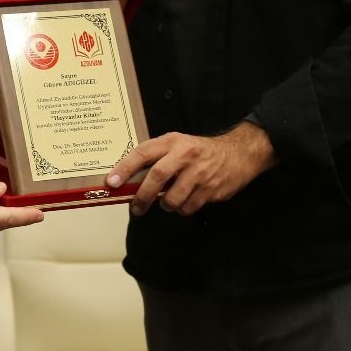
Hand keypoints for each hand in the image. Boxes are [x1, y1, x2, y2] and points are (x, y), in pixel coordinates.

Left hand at [105, 121, 276, 216]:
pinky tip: (188, 199)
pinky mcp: (211, 189)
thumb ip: (158, 158)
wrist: (238, 153)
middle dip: (142, 196)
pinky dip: (183, 208)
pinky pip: (189, 207)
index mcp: (173, 142)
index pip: (143, 153)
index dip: (125, 168)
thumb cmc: (201, 151)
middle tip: (136, 207)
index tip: (112, 182)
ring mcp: (200, 173)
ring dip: (167, 205)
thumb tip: (130, 181)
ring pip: (172, 198)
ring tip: (170, 200)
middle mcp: (185, 155)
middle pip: (157, 177)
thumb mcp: (178, 145)